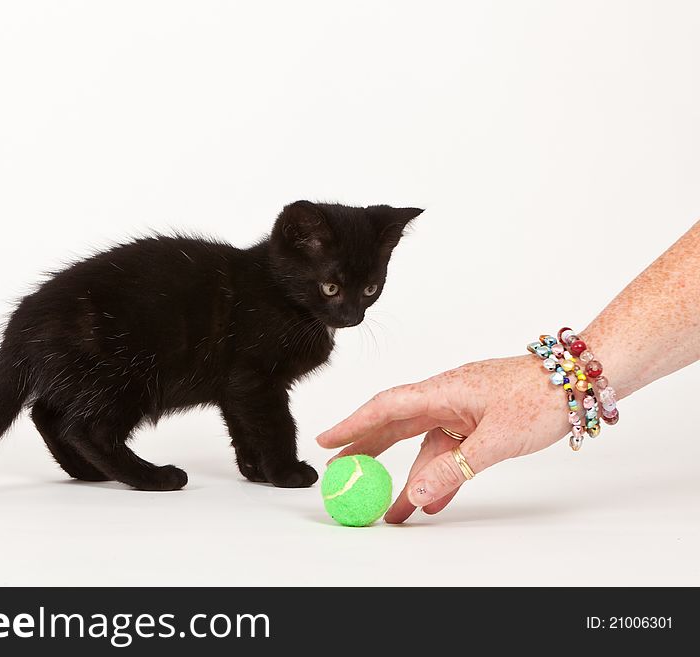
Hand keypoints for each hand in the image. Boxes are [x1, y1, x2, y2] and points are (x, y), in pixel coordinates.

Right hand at [316, 355, 573, 522]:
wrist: (582, 381)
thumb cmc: (543, 395)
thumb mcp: (497, 439)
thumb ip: (454, 469)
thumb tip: (416, 495)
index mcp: (443, 390)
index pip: (386, 407)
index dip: (352, 424)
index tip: (326, 441)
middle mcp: (446, 397)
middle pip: (395, 425)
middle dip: (366, 449)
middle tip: (340, 471)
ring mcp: (461, 411)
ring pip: (423, 445)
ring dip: (408, 477)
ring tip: (390, 511)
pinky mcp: (477, 423)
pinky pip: (449, 452)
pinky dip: (439, 475)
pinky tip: (432, 500)